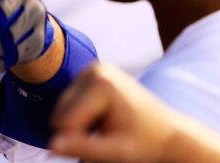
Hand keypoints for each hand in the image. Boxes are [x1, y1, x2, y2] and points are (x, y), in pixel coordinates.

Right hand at [50, 63, 219, 162]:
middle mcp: (95, 69)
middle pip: (62, 110)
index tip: (107, 141)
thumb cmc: (146, 142)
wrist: (168, 132)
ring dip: (79, 121)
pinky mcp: (91, 73)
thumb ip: (83, 147)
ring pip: (63, 106)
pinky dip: (82, 113)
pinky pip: (70, 100)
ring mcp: (93, 68)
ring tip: (106, 126)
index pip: (66, 120)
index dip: (80, 138)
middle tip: (107, 134)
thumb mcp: (117, 151)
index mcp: (102, 84)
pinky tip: (103, 117)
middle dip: (79, 128)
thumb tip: (51, 145)